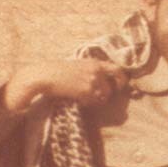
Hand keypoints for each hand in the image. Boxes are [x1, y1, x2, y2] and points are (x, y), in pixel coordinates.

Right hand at [3, 59, 127, 110]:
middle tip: (103, 98)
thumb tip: (100, 79)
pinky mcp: (86, 92)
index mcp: (95, 62)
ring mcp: (92, 81)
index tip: (119, 86)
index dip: (121, 79)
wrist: (46, 74)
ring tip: (85, 99)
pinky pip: (93, 102)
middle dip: (108, 94)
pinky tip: (79, 100)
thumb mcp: (78, 64)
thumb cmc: (58, 70)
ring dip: (96, 100)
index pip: (117, 69)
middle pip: (111, 87)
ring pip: (103, 97)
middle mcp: (96, 71)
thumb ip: (90, 69)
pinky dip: (88, 103)